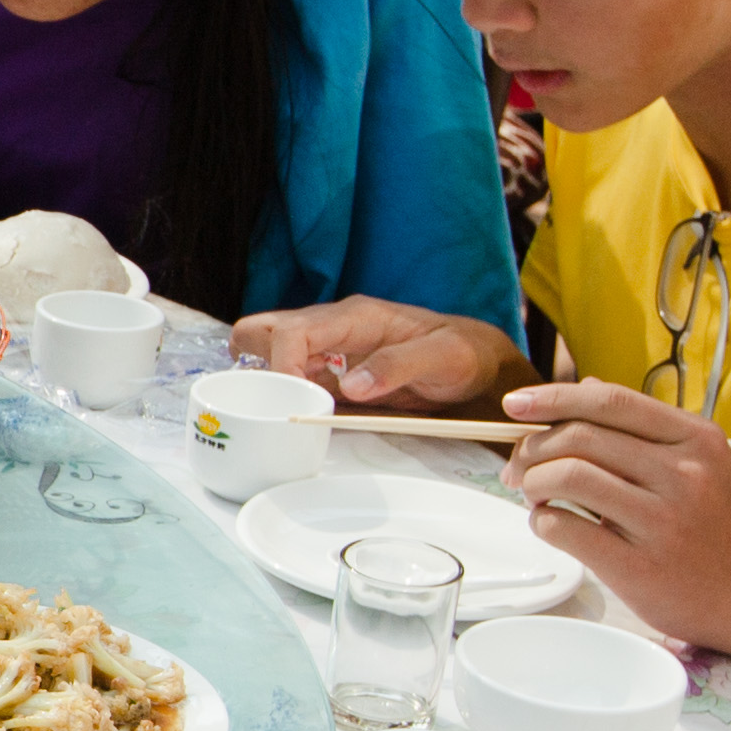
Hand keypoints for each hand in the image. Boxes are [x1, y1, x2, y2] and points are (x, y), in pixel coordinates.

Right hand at [236, 297, 526, 411]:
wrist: (476, 361)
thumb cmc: (463, 354)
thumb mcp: (443, 358)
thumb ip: (397, 366)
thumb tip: (349, 386)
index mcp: (355, 317)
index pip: (293, 331)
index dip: (280, 366)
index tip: (288, 402)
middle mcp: (332, 326)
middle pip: (260, 330)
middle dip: (254, 364)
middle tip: (277, 403)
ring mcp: (326, 347)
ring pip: (265, 351)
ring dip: (265, 382)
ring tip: (289, 411)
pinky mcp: (328, 370)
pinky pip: (289, 376)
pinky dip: (283, 394)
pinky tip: (303, 413)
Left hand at [502, 377, 730, 659]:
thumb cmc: (718, 530)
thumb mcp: (701, 466)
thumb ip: (644, 430)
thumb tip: (583, 388)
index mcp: (697, 440)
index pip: (609, 401)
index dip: (552, 398)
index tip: (515, 404)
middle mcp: (684, 474)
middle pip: (580, 436)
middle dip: (532, 448)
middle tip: (518, 468)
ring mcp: (663, 521)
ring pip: (567, 476)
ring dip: (533, 483)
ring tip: (533, 496)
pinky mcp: (639, 566)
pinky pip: (565, 527)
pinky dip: (542, 521)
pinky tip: (550, 525)